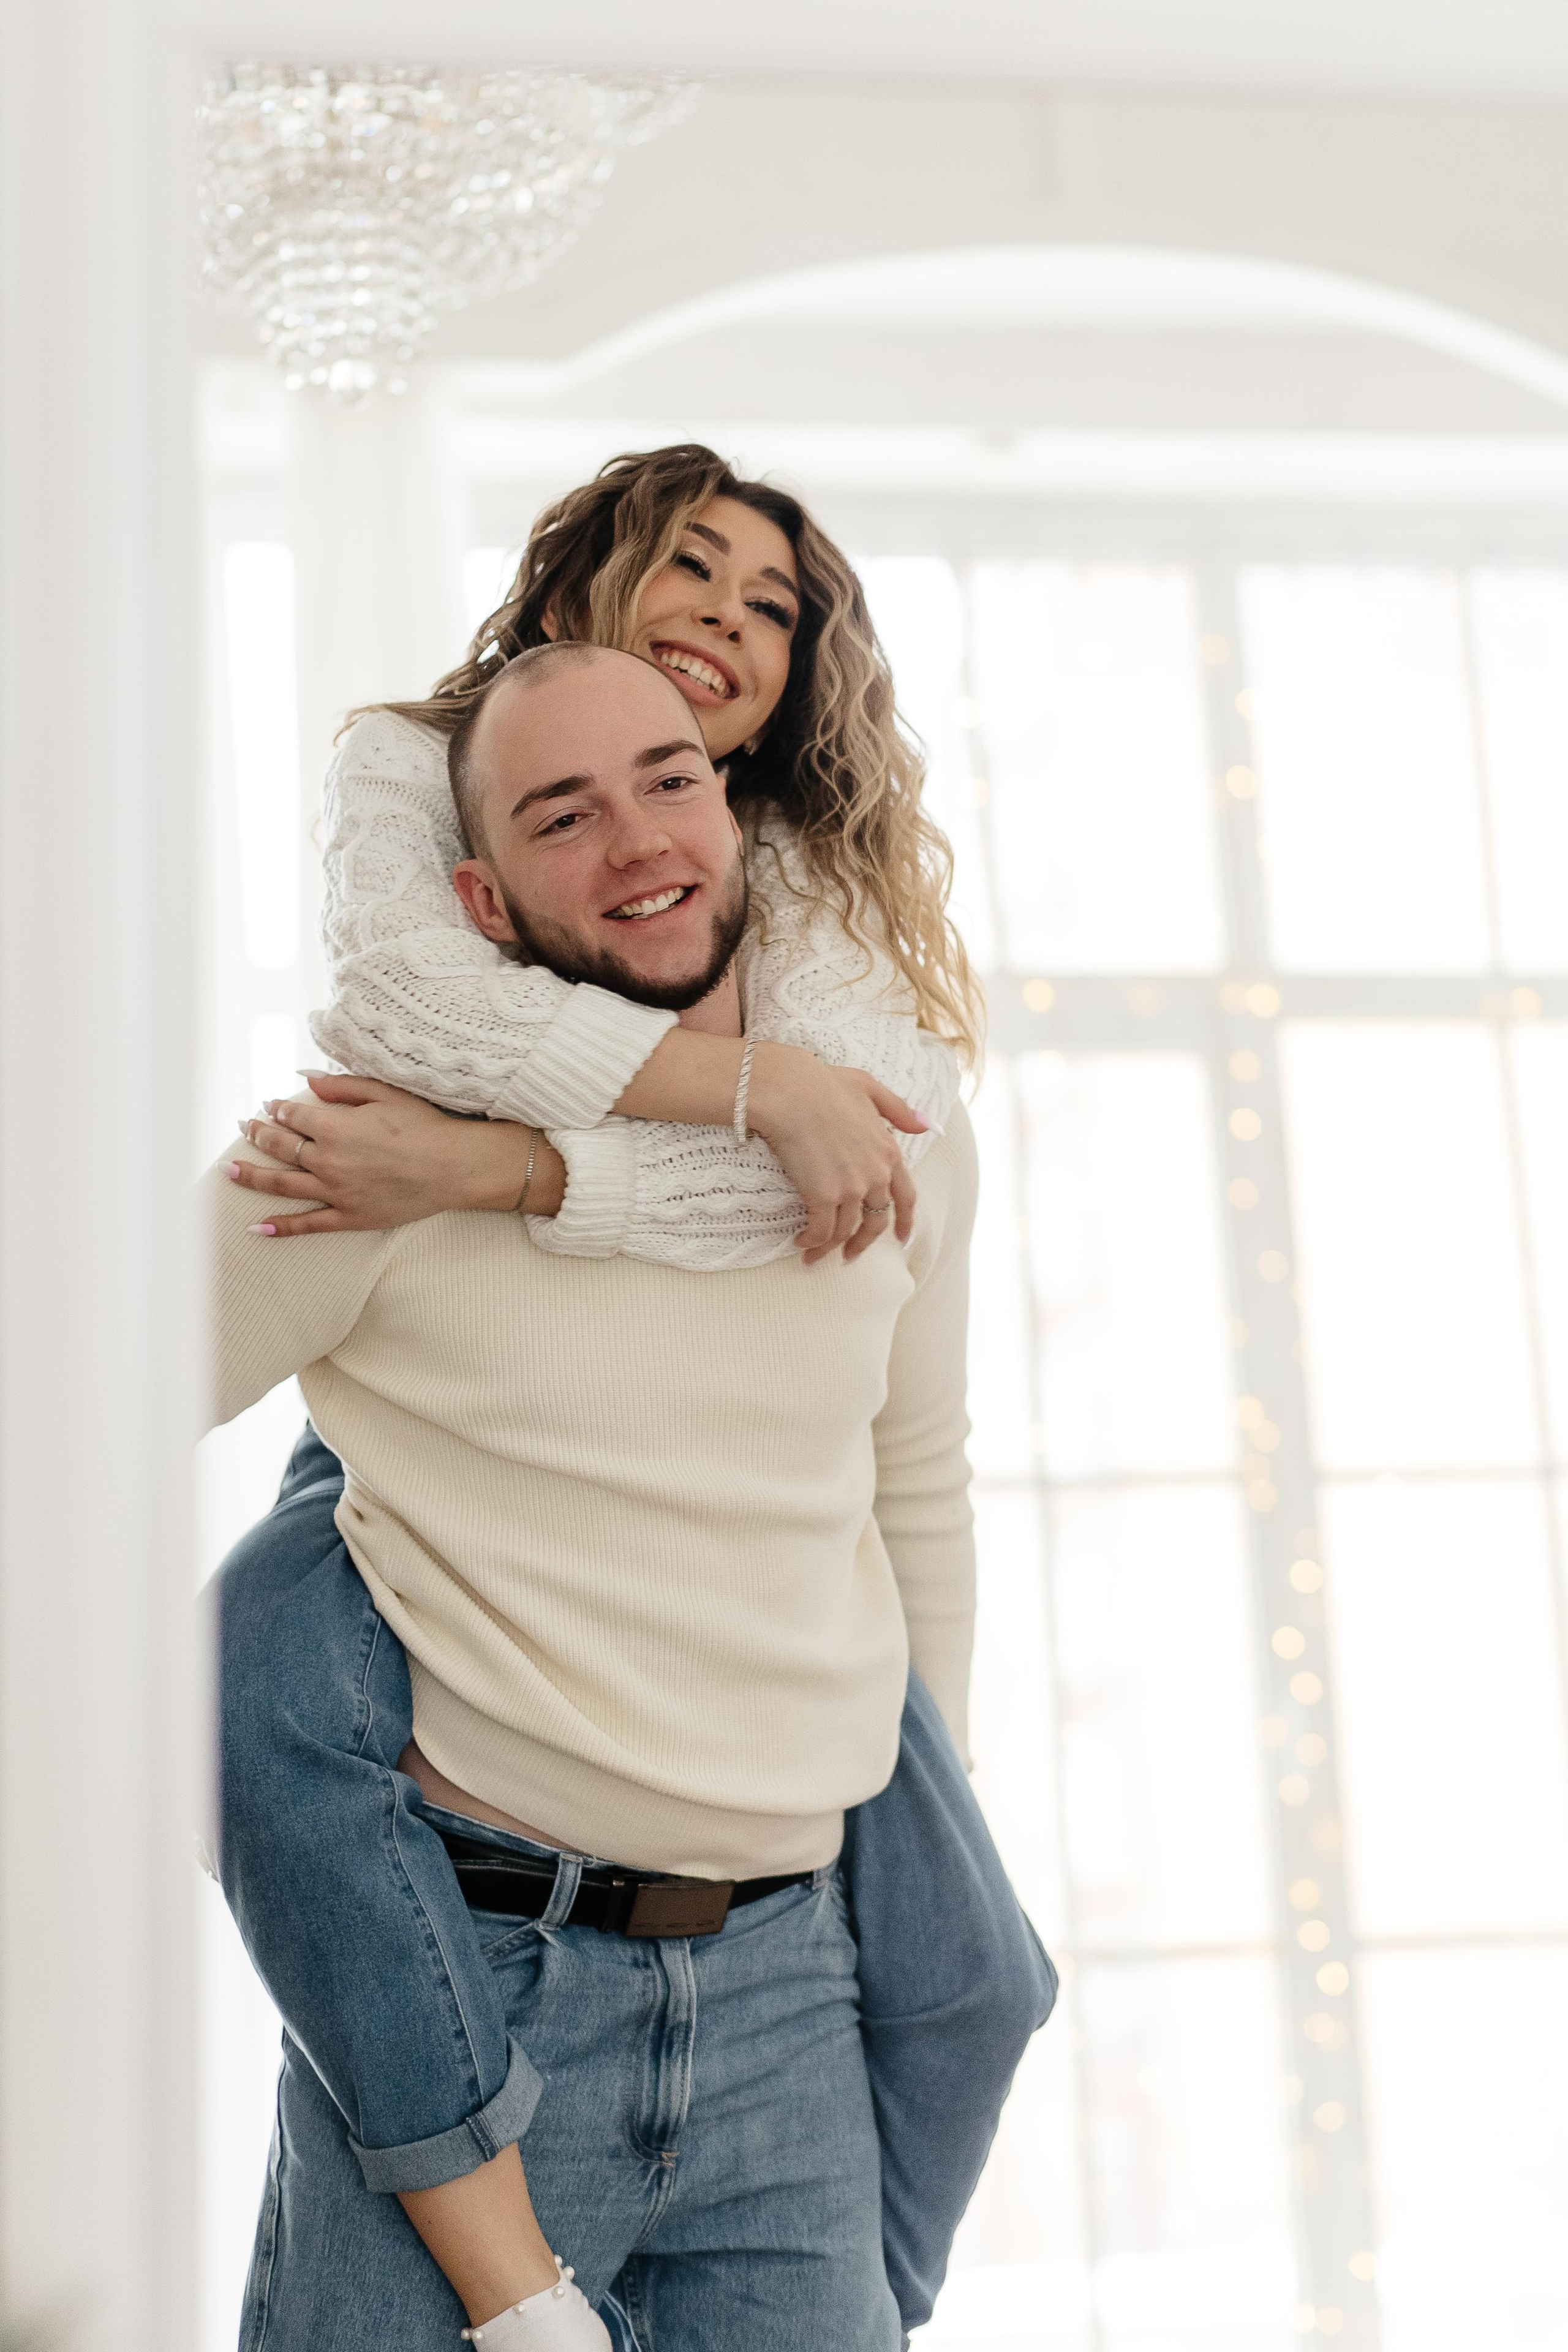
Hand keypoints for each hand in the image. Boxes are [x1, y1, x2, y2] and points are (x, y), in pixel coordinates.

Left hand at [225, 1071, 564, 1237]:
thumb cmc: (425, 1126)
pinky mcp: (349, 1217)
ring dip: (251, 1176)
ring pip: (282, 1185)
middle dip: (257, 1134)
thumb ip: (341, 1086)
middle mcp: (328, 1160)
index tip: (270, 1105)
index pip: (292, 1116)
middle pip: (280, 1147)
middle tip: (243, 1127)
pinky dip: (280, 1227)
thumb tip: (305, 1078)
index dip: (277, 1109)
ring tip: (230, 1170)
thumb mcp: (384, 1093)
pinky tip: (256, 1228)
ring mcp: (336, 1192)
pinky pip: (307, 1225)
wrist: (455, 1167)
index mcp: (335, 1127)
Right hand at [745, 1043, 924, 1265]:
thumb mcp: (870, 1088)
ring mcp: (850, 1187)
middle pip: (875, 1222)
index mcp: (889, 1151)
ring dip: (830, 1248)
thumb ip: (899, 1109)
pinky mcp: (822, 1195)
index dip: (905, 1222)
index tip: (902, 1239)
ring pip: (845, 1231)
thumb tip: (927, 1123)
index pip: (906, 1198)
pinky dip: (812, 1241)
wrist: (789, 1090)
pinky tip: (801, 1242)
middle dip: (862, 1244)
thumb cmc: (823, 1083)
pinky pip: (821, 1231)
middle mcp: (875, 1174)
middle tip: (849, 1256)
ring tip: (813, 1255)